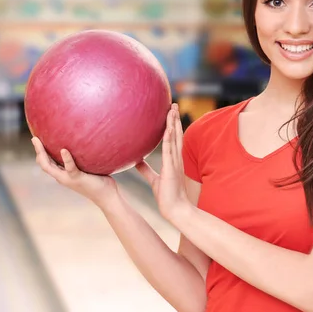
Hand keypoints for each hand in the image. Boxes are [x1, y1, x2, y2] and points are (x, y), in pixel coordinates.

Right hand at [31, 137, 117, 207]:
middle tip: (34, 138)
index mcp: (63, 173)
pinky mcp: (77, 178)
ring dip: (43, 154)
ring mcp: (68, 178)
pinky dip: (66, 159)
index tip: (37, 139)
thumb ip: (82, 157)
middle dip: (37, 151)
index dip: (40, 152)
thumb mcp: (87, 166)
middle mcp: (62, 177)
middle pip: (44, 164)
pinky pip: (70, 168)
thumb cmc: (99, 180)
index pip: (46, 163)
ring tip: (39, 142)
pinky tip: (64, 150)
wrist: (106, 195)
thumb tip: (84, 140)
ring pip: (50, 167)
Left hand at [136, 103, 191, 221]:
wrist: (175, 209)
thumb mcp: (153, 179)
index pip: (173, 138)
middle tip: (172, 104)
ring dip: (173, 123)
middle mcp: (176, 158)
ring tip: (172, 109)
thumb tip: (136, 161)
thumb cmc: (167, 195)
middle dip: (174, 119)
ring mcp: (175, 163)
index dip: (172, 125)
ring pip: (174, 138)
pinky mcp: (171, 169)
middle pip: (176, 134)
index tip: (170, 112)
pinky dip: (169, 139)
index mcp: (173, 160)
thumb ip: (145, 169)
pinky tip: (168, 128)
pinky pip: (170, 151)